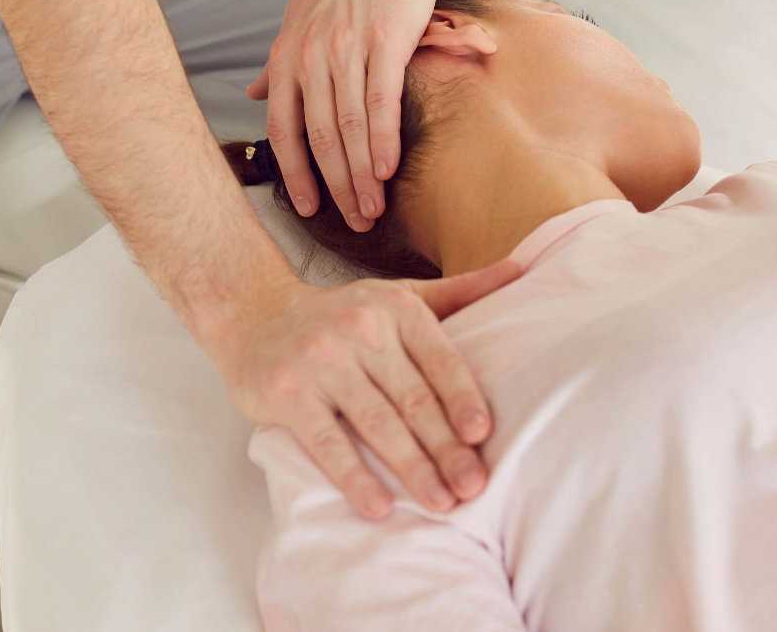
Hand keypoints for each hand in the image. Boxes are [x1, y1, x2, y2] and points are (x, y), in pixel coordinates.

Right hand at [214, 256, 521, 518]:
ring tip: (440, 503)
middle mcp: (360, 329)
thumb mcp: (398, 295)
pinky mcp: (287, 393)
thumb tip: (521, 272)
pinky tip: (379, 505)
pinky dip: (353, 476)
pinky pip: (327, 442)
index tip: (482, 436)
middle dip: (447, 448)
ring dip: (411, 469)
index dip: (462, 398)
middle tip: (473, 487)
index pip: (439, 358)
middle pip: (413, 399)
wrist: (254, 313)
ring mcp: (321, 361)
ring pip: (376, 424)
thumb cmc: (341, 314)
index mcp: (395, 307)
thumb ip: (459, 291)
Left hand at [247, 0, 439, 229]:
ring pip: (351, 126)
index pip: (284, 130)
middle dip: (337, 187)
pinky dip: (383, 140)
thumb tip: (251, 96)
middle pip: (320, 137)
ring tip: (373, 208)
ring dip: (362, 175)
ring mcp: (346, 47)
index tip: (308, 209)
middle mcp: (310, 55)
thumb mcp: (297, 20)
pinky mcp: (385, 40)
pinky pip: (381, 101)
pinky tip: (389, 170)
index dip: (295, 174)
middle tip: (356, 221)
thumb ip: (276, 64)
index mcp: (287, 56)